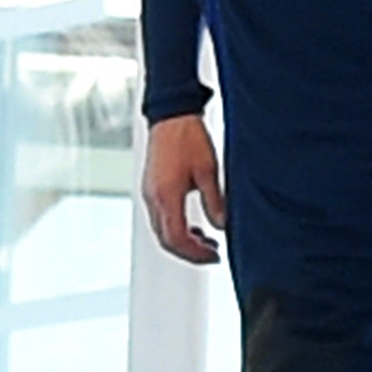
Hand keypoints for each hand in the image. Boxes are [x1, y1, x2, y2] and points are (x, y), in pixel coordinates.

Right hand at [141, 115, 222, 263]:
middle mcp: (153, 197)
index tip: (215, 255)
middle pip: (166, 239)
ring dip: (183, 241)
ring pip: (162, 230)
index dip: (196, 253)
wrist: (172, 115)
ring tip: (207, 242)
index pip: (176, 238)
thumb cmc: (189, 138)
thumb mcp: (209, 170)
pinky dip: (176, 228)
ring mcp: (149, 193)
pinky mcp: (151, 188)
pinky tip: (194, 226)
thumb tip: (223, 226)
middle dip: (190, 252)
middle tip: (213, 254)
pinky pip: (160, 218)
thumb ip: (215, 201)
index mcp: (166, 195)